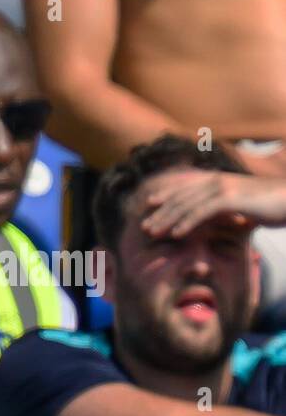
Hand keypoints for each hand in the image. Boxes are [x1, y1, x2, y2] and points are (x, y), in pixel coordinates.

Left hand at [141, 170, 285, 238]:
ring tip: (153, 232)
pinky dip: (186, 223)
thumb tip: (214, 221)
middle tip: (144, 227)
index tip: (148, 207)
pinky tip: (175, 234)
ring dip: (167, 219)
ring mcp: (221, 189)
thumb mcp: (243, 206)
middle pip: (180, 197)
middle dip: (160, 212)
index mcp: (215, 180)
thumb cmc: (270, 204)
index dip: (164, 196)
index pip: (183, 188)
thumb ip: (226, 210)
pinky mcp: (229, 199)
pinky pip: (201, 213)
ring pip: (186, 205)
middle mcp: (214, 181)